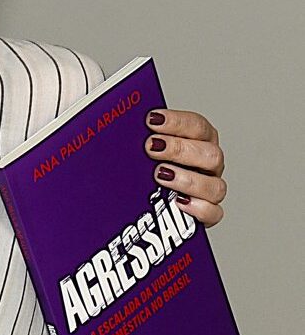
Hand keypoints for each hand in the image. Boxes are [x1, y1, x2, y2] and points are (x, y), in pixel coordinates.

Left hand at [144, 108, 225, 226]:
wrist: (143, 205)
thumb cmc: (143, 170)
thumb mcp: (140, 151)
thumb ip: (136, 139)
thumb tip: (118, 128)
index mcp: (197, 142)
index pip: (197, 126)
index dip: (177, 122)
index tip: (152, 120)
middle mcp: (207, 165)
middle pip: (211, 154)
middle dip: (180, 149)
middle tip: (152, 148)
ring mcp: (209, 190)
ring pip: (216, 186)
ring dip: (188, 180)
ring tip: (160, 175)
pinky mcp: (206, 213)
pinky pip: (213, 213)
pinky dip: (198, 209)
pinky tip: (177, 202)